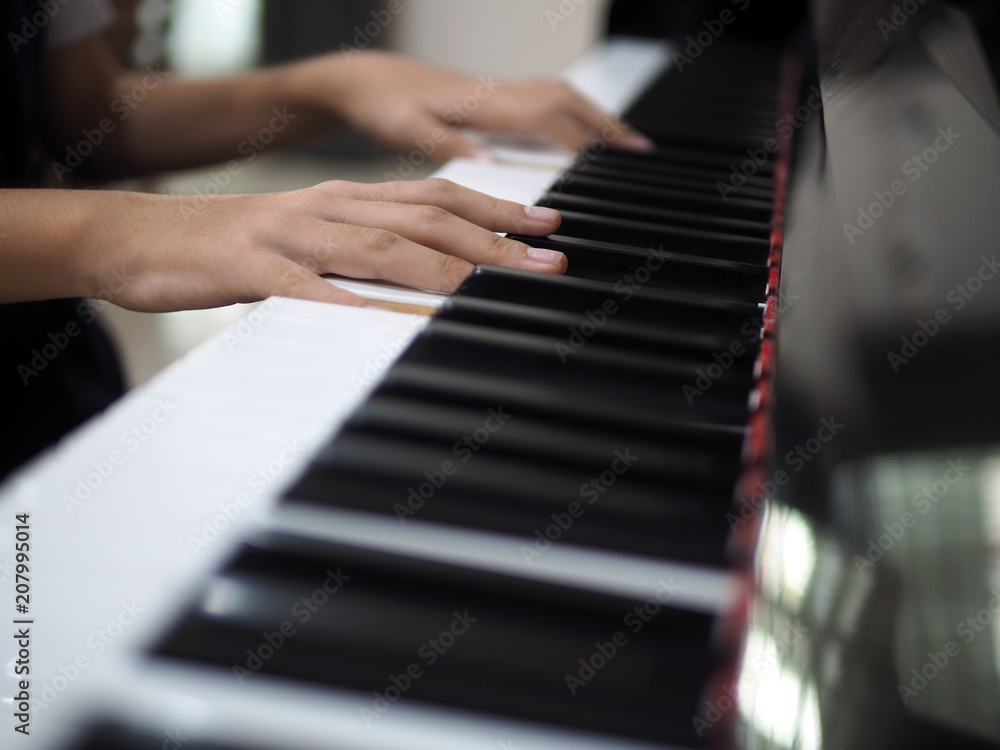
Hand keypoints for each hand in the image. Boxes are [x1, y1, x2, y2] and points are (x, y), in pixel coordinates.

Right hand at [78, 179, 565, 311]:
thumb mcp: (312, 240)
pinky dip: (349, 304)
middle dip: (491, 241)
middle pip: (423, 218)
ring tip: (488, 288)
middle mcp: (328, 207)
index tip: (546, 226)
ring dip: (439, 268)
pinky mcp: (251, 268)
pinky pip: (307, 288)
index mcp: (346, 198)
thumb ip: (366, 252)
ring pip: (377, 245)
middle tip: (546, 261)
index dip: (495, 209)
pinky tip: (386, 322)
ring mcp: (290, 235)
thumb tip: (430, 278)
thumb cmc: (236, 247)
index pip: (436, 197)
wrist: (140, 237)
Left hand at [292, 51, 653, 160]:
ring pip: (560, 96)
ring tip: (625, 144)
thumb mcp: (403, 129)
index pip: (544, 118)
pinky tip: (582, 132)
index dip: (578, 141)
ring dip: (595, 116)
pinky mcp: (493, 96)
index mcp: (481, 102)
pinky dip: (574, 113)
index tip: (607, 165)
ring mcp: (498, 91)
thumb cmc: (380, 106)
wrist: (363, 79)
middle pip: (566, 101)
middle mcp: (497, 92)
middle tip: (640, 153)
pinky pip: (546, 99)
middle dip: (605, 125)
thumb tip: (490, 165)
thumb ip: (445, 144)